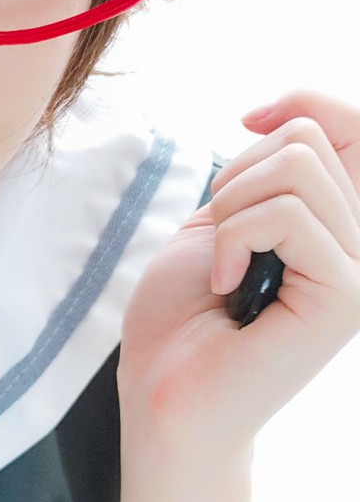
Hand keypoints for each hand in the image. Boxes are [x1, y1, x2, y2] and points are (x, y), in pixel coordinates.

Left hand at [117, 89, 359, 450]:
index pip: (352, 126)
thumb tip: (281, 113)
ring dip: (232, 210)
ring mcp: (359, 271)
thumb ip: (264, 172)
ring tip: (224, 269)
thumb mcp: (217, 219)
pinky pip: (287, 216)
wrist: (162, 397)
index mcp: (337, 224)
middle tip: (220, 245)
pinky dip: (234, 238)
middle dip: (237, 178)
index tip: (249, 124)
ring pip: (299, 169)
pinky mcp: (346, 298)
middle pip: (310, 139)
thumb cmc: (178, 320)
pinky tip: (226, 286)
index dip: (303, 104)